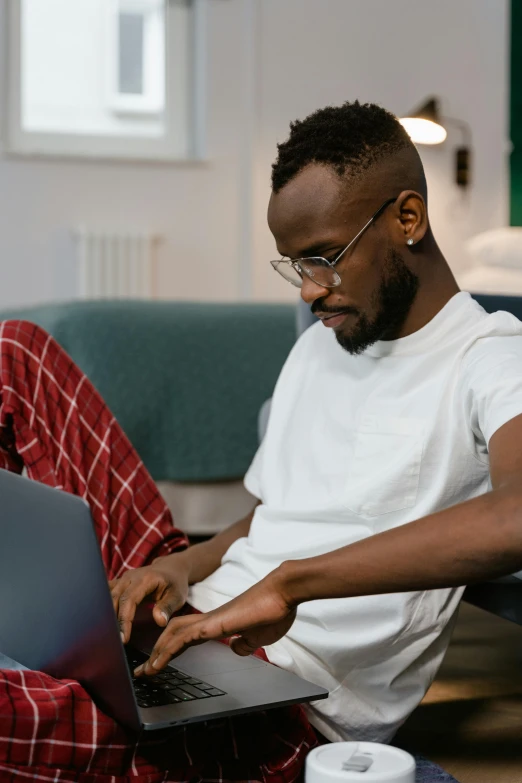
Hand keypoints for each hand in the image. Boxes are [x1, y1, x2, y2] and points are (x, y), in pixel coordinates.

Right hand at [109, 552, 190, 643]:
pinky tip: (100, 621)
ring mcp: (123, 578)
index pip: (129, 600)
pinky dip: (102, 607)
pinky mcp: (119, 582)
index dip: (124, 620)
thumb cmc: (175, 583)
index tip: (123, 638)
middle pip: (115, 598)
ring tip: (106, 635)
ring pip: (108, 596)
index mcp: (146, 579)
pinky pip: (106, 593)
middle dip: (112, 621)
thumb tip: (159, 621)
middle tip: (113, 642)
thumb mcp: (177, 596)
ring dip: (105, 615)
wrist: (170, 568)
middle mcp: (131, 576)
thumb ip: (167, 608)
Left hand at [134, 569, 296, 676]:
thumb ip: (245, 642)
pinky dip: (168, 650)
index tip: (161, 664)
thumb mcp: (259, 636)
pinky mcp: (214, 622)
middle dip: (157, 652)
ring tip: (145, 671)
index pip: (187, 637)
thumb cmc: (275, 610)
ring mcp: (210, 620)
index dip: (172, 650)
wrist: (283, 591)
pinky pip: (184, 637)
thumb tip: (235, 647)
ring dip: (157, 653)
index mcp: (219, 623)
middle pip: (174, 633)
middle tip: (143, 671)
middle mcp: (210, 620)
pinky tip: (158, 663)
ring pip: (174, 634)